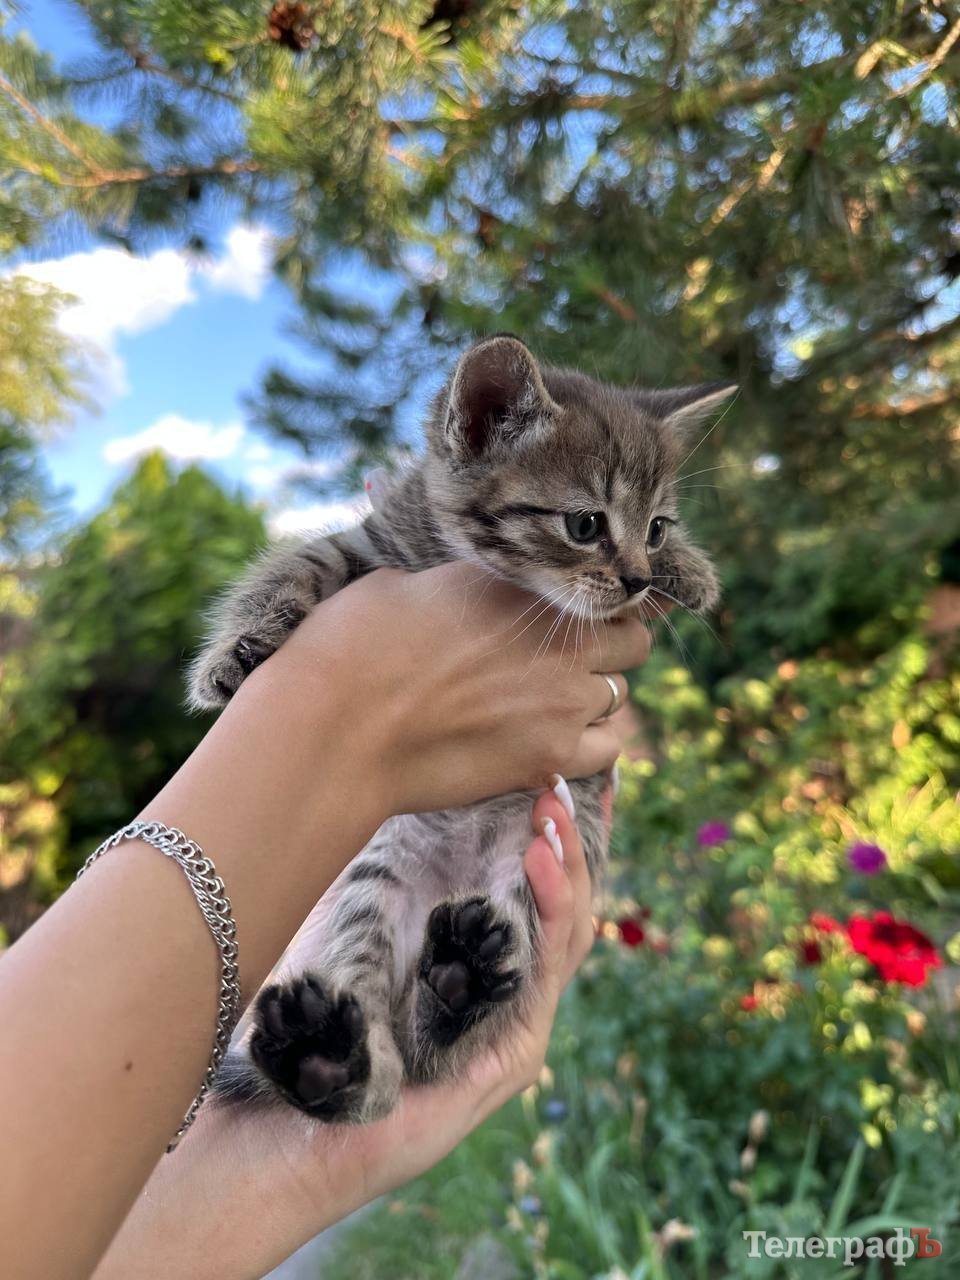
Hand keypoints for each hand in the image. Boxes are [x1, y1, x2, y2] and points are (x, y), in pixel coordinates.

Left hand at [91, 787, 602, 1279]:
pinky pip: (544, 975)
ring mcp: (517, 1029)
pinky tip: (537, 863)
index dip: (558, 837)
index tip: (567, 777)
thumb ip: (384, 881)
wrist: (280, 1134)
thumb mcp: (354, 933)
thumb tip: (385, 785)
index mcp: (479, 970)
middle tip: (568, 777)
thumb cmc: (307, 1031)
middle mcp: (507, 998)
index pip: (535, 892)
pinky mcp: (512, 1057)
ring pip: (568, 936)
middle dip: (574, 840)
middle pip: (566, 909)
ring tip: (554, 808)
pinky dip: (550, 914)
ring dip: (569, 865)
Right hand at [264, 561, 650, 814]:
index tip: (574, 616)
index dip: (590, 602)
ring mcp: (562, 700)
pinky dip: (591, 746)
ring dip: (596, 699)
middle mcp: (556, 636)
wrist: (337, 729)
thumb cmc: (349, 649)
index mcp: (517, 584)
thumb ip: (445, 589)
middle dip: (609, 649)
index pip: (594, 585)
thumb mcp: (396, 587)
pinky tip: (558, 743)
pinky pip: (608, 750)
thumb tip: (445, 596)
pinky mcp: (550, 757)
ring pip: (621, 695)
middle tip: (569, 664)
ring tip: (554, 708)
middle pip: (631, 638)